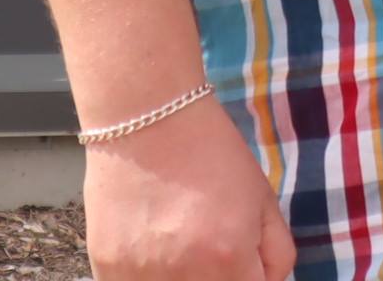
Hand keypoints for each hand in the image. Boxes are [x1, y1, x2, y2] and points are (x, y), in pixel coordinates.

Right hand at [81, 95, 295, 280]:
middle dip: (219, 278)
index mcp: (229, 259)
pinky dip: (146, 278)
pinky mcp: (107, 268)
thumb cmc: (212, 153)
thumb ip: (276, 253)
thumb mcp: (263, 199)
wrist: (148, 118)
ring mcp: (141, 276)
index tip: (242, 265)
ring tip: (181, 248)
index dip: (250, 279)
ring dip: (183, 279)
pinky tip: (152, 251)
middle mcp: (185, 276)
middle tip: (212, 250)